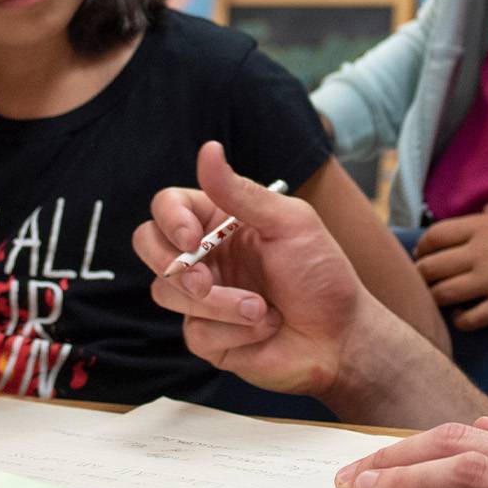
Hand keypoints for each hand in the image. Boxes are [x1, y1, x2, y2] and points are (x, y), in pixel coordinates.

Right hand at [137, 141, 386, 397]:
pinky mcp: (206, 335)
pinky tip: (264, 329)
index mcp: (220, 220)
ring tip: (262, 310)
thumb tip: (208, 149)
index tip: (191, 240)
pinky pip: (195, 332)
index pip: (168, 206)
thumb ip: (241, 192)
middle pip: (147, 245)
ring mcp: (201, 296)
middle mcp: (205, 255)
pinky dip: (233, 331)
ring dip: (218, 304)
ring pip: (166, 292)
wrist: (340, 337)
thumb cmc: (321, 274)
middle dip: (171, 263)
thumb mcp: (289, 223)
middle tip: (205, 281)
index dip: (169, 220)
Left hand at [414, 208, 487, 329]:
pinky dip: (459, 321)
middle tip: (426, 282)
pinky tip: (463, 316)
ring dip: (435, 299)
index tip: (423, 256)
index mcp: (482, 227)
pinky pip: (469, 319)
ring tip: (440, 300)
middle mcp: (480, 253)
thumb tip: (484, 212)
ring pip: (442, 294)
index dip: (421, 248)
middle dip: (422, 277)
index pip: (433, 236)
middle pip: (430, 268)